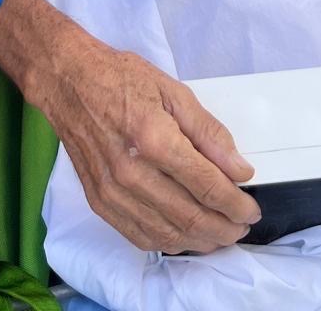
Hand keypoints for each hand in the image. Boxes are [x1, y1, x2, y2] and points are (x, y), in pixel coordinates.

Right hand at [38, 31, 260, 253]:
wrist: (68, 81)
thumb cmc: (121, 79)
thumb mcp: (173, 91)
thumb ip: (209, 132)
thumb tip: (239, 169)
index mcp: (154, 139)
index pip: (207, 186)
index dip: (236, 203)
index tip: (251, 207)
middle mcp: (132, 173)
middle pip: (190, 216)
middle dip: (224, 227)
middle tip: (241, 224)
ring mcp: (112, 192)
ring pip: (167, 234)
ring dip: (200, 241)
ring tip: (220, 234)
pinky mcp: (99, 201)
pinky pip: (140, 237)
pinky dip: (169, 242)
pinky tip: (185, 235)